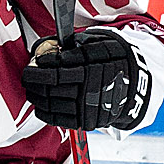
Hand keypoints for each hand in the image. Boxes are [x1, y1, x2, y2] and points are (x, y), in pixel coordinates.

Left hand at [22, 29, 149, 130]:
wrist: (136, 82)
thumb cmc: (110, 58)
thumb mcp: (97, 42)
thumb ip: (71, 44)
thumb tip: (43, 46)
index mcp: (93, 64)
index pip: (58, 66)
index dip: (42, 65)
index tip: (36, 62)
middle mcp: (91, 85)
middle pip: (51, 85)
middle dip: (33, 79)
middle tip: (27, 75)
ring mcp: (89, 105)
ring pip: (51, 102)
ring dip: (35, 95)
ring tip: (31, 88)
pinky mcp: (86, 121)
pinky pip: (57, 118)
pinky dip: (43, 111)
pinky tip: (39, 104)